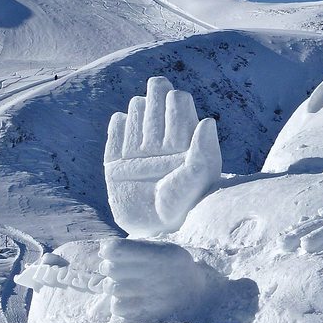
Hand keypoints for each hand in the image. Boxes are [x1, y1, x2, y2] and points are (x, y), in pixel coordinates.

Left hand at [99, 238, 257, 322]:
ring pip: (112, 289)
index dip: (108, 248)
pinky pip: (118, 308)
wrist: (199, 295)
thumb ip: (137, 247)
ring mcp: (153, 298)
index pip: (118, 249)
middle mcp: (159, 275)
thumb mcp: (164, 249)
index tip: (108, 249)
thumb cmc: (174, 267)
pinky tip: (130, 296)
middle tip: (116, 266)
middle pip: (112, 268)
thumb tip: (104, 248)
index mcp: (164, 254)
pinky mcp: (148, 316)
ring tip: (124, 282)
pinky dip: (119, 302)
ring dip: (113, 284)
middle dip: (109, 266)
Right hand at [104, 77, 221, 237]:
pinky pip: (115, 129)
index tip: (175, 111)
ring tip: (144, 139)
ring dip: (137, 112)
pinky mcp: (116, 159)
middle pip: (155, 96)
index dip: (174, 100)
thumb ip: (204, 148)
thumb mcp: (199, 176)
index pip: (177, 99)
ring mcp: (138, 145)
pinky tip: (122, 131)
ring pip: (135, 107)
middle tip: (158, 106)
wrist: (156, 229)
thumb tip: (208, 120)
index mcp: (185, 135)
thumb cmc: (186, 202)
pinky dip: (117, 126)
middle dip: (156, 94)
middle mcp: (162, 135)